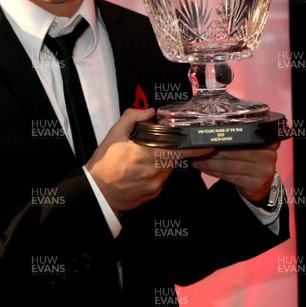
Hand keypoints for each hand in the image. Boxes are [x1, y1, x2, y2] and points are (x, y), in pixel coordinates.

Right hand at [86, 108, 213, 211]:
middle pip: (172, 158)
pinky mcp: (152, 195)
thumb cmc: (105, 162)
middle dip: (168, 151)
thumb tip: (149, 111)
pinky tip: (140, 172)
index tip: (208, 144)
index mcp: (147, 155)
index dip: (195, 148)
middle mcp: (155, 172)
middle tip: (153, 146)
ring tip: (141, 160)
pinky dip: (155, 174)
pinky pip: (160, 181)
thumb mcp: (115, 134)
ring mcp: (155, 186)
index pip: (178, 150)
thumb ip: (132, 117)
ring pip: (167, 169)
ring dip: (161, 162)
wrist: (96, 192)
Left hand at [191, 142, 279, 202]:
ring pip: (229, 166)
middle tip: (197, 151)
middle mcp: (269, 156)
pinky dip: (214, 172)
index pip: (241, 138)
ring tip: (197, 161)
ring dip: (209, 163)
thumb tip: (211, 133)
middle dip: (212, 152)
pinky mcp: (256, 184)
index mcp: (267, 142)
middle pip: (234, 152)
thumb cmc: (251, 161)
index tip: (207, 139)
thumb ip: (240, 140)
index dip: (223, 139)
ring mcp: (264, 172)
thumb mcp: (250, 148)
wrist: (260, 184)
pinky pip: (230, 177)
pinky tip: (204, 169)